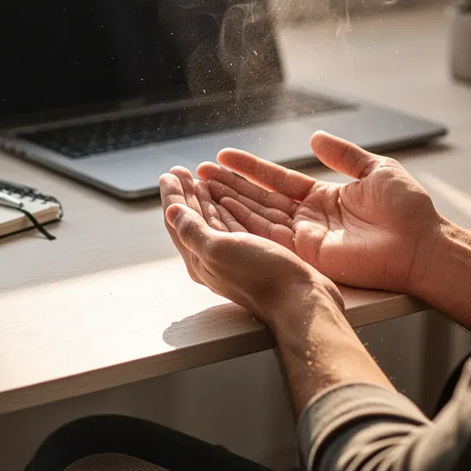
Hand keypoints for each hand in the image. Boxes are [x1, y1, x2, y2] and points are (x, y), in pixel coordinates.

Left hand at [160, 166, 343, 323]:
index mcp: (199, 259)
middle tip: (180, 171)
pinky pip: (232, 226)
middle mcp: (213, 259)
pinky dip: (226, 209)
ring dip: (204, 199)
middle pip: (192, 220)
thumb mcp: (220, 249)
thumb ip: (193, 231)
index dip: (173, 196)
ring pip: (212, 222)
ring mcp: (234, 257)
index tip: (169, 173)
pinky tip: (228, 200)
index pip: (178, 222)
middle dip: (185, 194)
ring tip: (199, 180)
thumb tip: (171, 211)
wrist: (300, 299)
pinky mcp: (254, 255)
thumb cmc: (261, 275)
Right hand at [195, 131, 443, 296]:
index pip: (277, 180)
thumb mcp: (374, 169)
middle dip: (228, 186)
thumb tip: (315, 137)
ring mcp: (306, 238)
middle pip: (260, 199)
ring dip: (229, 202)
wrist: (422, 243)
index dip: (250, 169)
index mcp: (323, 198)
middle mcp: (309, 219)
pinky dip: (245, 222)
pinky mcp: (307, 254)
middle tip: (198, 173)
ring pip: (258, 217)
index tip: (223, 157)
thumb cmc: (407, 209)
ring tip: (199, 187)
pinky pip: (270, 235)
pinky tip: (222, 208)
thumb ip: (342, 155)